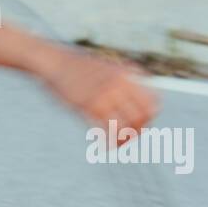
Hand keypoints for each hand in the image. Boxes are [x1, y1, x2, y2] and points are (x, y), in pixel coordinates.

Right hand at [35, 44, 159, 134]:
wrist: (54, 61)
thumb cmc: (78, 65)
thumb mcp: (108, 65)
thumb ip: (126, 78)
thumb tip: (143, 90)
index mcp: (126, 75)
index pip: (152, 101)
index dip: (150, 115)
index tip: (143, 121)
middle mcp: (118, 85)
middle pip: (142, 117)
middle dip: (139, 129)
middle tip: (130, 135)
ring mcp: (104, 96)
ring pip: (127, 127)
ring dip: (125, 139)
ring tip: (118, 142)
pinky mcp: (88, 106)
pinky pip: (107, 130)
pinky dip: (110, 142)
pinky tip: (106, 145)